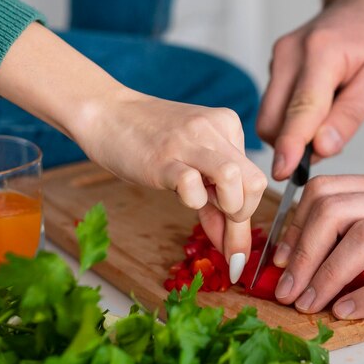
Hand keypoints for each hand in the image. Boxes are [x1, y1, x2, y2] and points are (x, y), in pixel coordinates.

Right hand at [0, 23, 266, 281]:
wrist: (106, 113)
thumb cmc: (148, 141)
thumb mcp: (191, 165)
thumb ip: (215, 204)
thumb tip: (234, 251)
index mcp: (228, 127)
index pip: (256, 178)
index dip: (246, 213)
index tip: (231, 242)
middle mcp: (215, 130)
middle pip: (256, 182)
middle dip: (242, 214)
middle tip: (218, 219)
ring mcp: (189, 141)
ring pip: (234, 178)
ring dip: (225, 206)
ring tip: (202, 205)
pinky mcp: (162, 158)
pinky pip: (191, 184)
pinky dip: (191, 200)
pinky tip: (176, 193)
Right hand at [257, 0, 363, 179]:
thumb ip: (351, 116)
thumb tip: (322, 149)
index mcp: (321, 52)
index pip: (300, 109)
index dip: (291, 145)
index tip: (283, 172)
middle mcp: (290, 53)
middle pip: (272, 119)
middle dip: (292, 145)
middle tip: (331, 144)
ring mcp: (278, 58)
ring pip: (269, 117)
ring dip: (293, 134)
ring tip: (332, 119)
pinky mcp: (275, 66)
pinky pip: (274, 107)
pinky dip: (293, 120)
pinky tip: (322, 107)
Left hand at [271, 173, 363, 318]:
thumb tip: (318, 246)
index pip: (323, 191)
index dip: (293, 226)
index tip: (280, 258)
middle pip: (332, 212)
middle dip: (298, 253)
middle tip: (286, 288)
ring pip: (360, 240)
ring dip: (324, 275)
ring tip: (308, 303)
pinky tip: (347, 312)